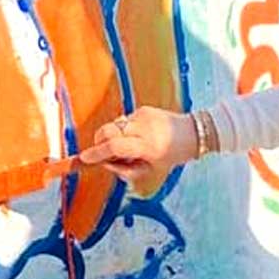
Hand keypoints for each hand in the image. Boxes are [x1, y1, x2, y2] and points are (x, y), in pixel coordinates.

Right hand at [77, 106, 197, 183]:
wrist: (194, 133)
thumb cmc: (172, 156)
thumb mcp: (150, 169)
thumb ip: (125, 169)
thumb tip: (104, 162)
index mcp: (148, 146)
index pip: (114, 146)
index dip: (96, 153)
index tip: (84, 158)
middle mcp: (144, 128)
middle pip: (108, 131)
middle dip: (99, 142)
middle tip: (104, 152)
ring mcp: (143, 116)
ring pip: (114, 125)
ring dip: (112, 137)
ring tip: (127, 146)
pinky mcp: (143, 109)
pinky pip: (124, 120)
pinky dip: (123, 131)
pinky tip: (137, 136)